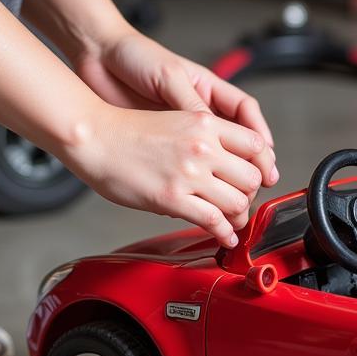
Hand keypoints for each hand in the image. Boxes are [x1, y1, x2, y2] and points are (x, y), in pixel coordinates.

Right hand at [63, 103, 273, 246]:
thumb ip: (206, 137)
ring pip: (237, 202)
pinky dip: (225, 233)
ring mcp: (189, 173)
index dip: (262, 165)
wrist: (94, 137)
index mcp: (206, 123)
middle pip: (252, 177)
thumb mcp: (177, 119)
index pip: (257, 145)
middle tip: (241, 201)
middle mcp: (203, 147)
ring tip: (233, 221)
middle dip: (249, 193)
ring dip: (239, 216)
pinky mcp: (173, 198)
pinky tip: (225, 236)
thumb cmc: (128, 130)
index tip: (259, 177)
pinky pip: (214, 221)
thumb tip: (227, 163)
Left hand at [74, 28, 276, 183]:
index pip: (246, 114)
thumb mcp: (169, 76)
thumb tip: (213, 132)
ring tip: (233, 195)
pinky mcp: (163, 144)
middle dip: (250, 164)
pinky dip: (194, 180)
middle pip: (237, 141)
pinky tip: (198, 191)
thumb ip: (191, 104)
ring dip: (225, 177)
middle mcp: (200, 112)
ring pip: (215, 158)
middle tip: (255, 182)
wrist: (98, 59)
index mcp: (208, 90)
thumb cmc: (135, 57)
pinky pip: (186, 167)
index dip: (260, 136)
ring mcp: (182, 130)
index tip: (267, 157)